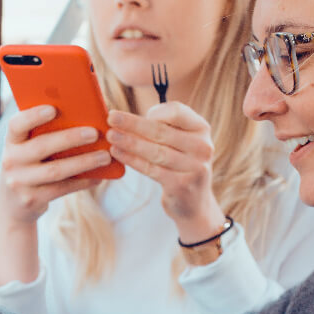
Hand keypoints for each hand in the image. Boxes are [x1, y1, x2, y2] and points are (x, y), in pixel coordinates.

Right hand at [0, 105, 112, 225]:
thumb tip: (82, 116)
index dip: (33, 116)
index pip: (16, 125)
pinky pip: (62, 189)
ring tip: (105, 156)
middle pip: (42, 146)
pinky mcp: (32, 200)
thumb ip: (43, 133)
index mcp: (11, 141)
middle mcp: (11, 161)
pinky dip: (82, 182)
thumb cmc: (30, 165)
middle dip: (70, 138)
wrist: (14, 204)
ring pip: (55, 170)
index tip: (53, 109)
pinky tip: (99, 176)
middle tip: (95, 133)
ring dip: (83, 162)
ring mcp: (19, 182)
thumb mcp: (27, 149)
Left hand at [106, 104, 225, 242]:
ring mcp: (194, 167)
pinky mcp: (181, 185)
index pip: (177, 112)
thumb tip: (127, 117)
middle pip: (162, 131)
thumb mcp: (182, 141)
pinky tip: (117, 153)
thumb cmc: (181, 164)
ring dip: (129, 142)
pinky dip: (132, 160)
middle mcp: (202, 147)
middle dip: (133, 124)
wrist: (195, 202)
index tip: (137, 113)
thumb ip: (165, 126)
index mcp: (202, 129)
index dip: (155, 111)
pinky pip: (151, 169)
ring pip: (155, 151)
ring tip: (111, 136)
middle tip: (111, 118)